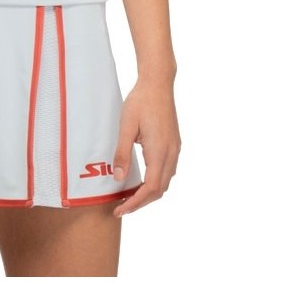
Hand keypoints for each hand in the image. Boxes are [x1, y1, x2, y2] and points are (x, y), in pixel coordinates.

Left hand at [111, 77, 180, 216]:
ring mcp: (175, 149)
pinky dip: (155, 182)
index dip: (135, 203)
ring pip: (165, 182)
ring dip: (149, 194)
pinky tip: (142, 180)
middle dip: (141, 202)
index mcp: (160, 151)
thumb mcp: (126, 126)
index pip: (150, 188)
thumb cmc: (141, 102)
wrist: (158, 83)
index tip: (120, 209)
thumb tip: (118, 179)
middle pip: (159, 190)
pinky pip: (167, 171)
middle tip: (121, 207)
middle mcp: (171, 153)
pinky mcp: (174, 144)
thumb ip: (122, 153)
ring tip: (130, 196)